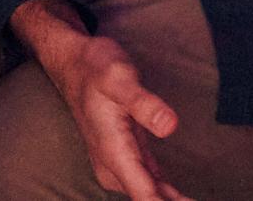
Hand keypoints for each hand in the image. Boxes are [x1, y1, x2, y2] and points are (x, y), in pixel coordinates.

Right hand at [15, 1, 187, 200]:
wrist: (74, 64)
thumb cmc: (96, 68)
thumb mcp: (119, 78)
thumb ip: (143, 103)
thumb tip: (170, 126)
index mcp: (114, 151)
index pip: (145, 194)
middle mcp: (113, 164)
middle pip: (147, 199)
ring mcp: (118, 162)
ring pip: (147, 193)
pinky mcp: (125, 155)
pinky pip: (147, 183)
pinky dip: (162, 193)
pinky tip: (178, 197)